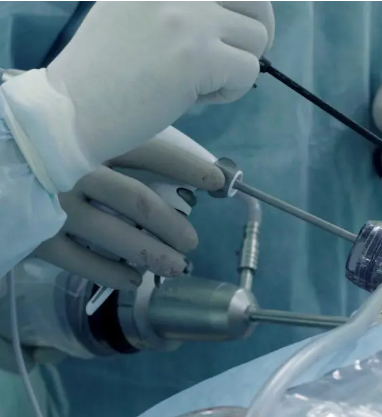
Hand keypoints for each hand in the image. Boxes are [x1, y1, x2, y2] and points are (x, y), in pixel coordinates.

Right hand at [0, 1, 273, 192]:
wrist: (71, 109)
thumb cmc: (102, 70)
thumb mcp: (135, 10)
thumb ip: (180, 5)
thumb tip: (234, 13)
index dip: (242, 8)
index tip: (231, 30)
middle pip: (257, 1)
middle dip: (258, 31)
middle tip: (236, 58)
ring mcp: (190, 18)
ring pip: (257, 38)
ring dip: (237, 66)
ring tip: (202, 83)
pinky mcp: (199, 56)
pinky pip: (249, 71)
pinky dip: (231, 91)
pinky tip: (196, 98)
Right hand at [31, 127, 224, 290]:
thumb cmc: (27, 136)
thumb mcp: (69, 126)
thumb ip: (107, 136)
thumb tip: (158, 154)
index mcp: (90, 138)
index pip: (152, 152)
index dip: (190, 168)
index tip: (220, 183)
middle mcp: (74, 170)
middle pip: (140, 200)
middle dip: (173, 224)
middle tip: (192, 242)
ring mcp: (53, 204)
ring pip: (116, 235)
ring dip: (152, 255)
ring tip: (176, 267)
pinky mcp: (33, 234)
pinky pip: (80, 261)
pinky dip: (110, 274)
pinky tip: (131, 280)